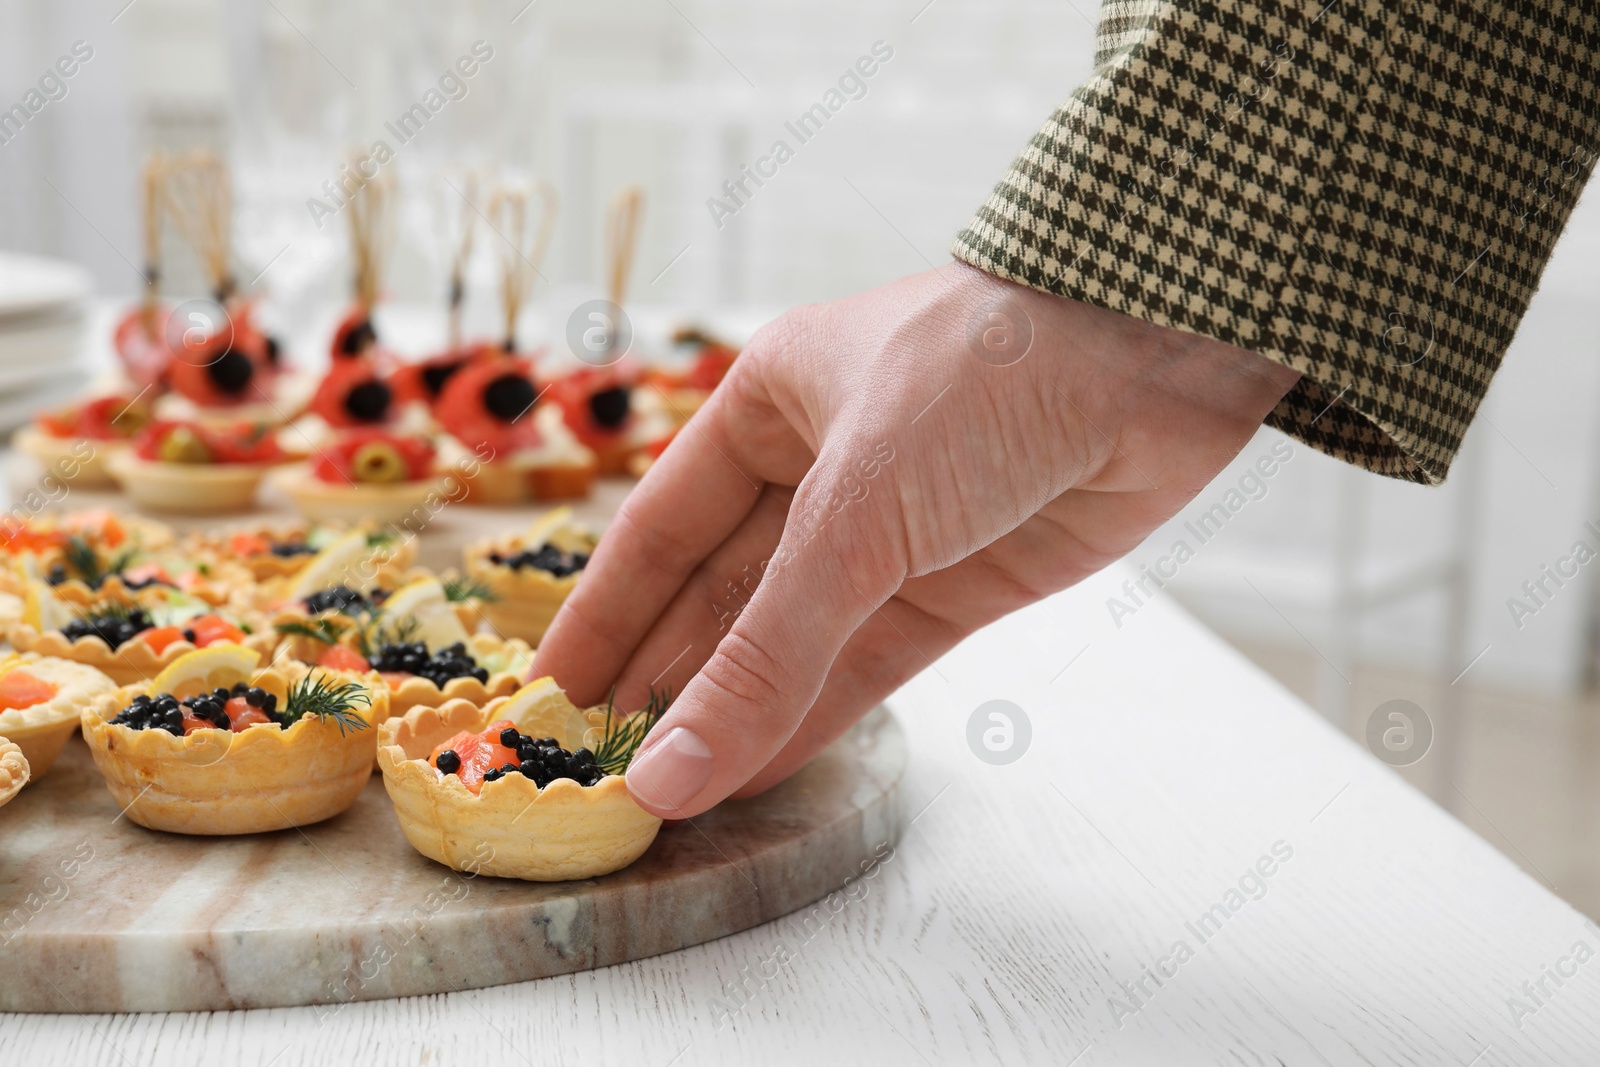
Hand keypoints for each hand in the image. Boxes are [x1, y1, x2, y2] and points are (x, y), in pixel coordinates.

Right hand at [531, 261, 1299, 817]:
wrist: (1162, 354)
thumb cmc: (986, 375)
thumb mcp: (854, 510)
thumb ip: (764, 652)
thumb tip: (671, 769)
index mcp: (769, 404)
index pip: (659, 529)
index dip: (604, 616)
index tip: (551, 696)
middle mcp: (822, 467)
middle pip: (720, 596)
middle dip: (667, 682)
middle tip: (604, 769)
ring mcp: (894, 530)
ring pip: (793, 640)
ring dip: (735, 716)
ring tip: (669, 794)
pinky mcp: (961, 581)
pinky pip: (868, 663)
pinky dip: (816, 718)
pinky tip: (756, 772)